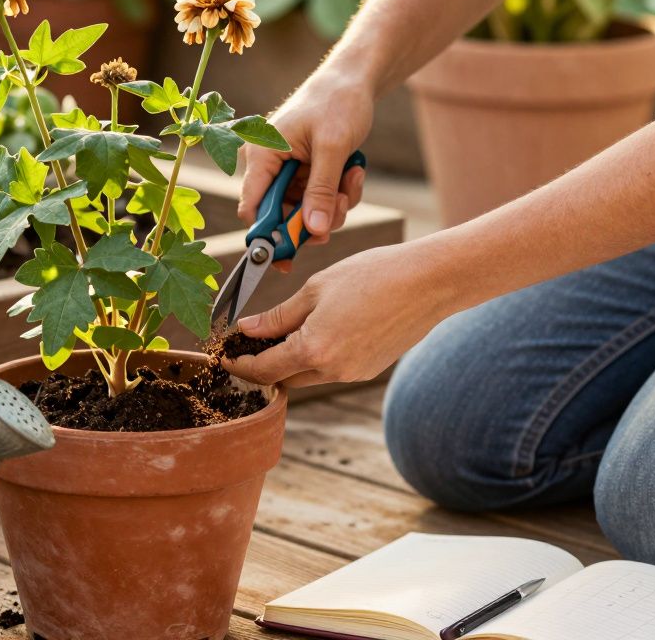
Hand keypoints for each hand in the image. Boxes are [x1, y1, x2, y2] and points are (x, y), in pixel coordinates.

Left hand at [222, 242, 461, 387]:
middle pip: (284, 378)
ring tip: (287, 331)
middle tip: (252, 341)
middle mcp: (333, 371)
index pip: (263, 370)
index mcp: (314, 350)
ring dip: (293, 360)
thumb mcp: (316, 289)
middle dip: (265, 364)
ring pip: (309, 375)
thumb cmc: (373, 275)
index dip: (240, 366)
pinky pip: (333, 370)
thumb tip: (248, 328)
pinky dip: (319, 357)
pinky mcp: (370, 370)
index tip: (226, 358)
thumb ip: (278, 316)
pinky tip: (321, 330)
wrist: (428, 282)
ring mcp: (354, 373)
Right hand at [238, 73, 372, 251]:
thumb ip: (321, 191)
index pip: (252, 208)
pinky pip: (320, 200)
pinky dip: (339, 194)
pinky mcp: (306, 174)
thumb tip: (313, 231)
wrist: (354, 81)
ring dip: (333, 206)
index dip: (266, 236)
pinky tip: (353, 172)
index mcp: (262, 155)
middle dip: (313, 219)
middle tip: (338, 213)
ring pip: (306, 211)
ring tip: (352, 178)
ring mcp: (288, 172)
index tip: (286, 257)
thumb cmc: (338, 102)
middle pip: (281, 216)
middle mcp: (269, 166)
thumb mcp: (333, 148)